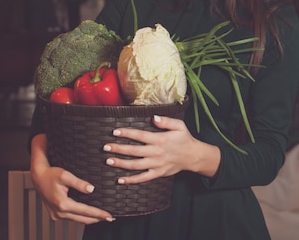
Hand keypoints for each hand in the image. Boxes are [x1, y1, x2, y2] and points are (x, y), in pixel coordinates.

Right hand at [30, 135, 113, 223]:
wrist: (38, 177)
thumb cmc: (50, 175)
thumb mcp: (65, 175)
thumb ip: (79, 183)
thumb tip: (91, 189)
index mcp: (62, 203)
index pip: (85, 211)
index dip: (98, 213)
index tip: (108, 215)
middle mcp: (58, 212)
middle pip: (82, 219)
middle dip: (97, 219)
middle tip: (110, 218)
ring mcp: (56, 215)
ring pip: (77, 220)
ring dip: (90, 219)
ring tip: (102, 217)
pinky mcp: (55, 214)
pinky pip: (71, 218)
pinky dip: (81, 217)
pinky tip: (89, 215)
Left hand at [102, 115, 220, 183]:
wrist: (193, 156)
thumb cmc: (184, 139)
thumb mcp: (179, 126)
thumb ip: (166, 121)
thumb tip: (154, 117)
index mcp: (160, 139)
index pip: (140, 136)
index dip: (127, 133)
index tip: (115, 132)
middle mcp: (156, 152)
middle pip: (134, 151)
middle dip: (118, 149)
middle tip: (105, 147)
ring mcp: (156, 164)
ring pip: (135, 165)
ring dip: (121, 164)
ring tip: (108, 161)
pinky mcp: (157, 173)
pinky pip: (143, 178)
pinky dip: (131, 180)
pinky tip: (120, 180)